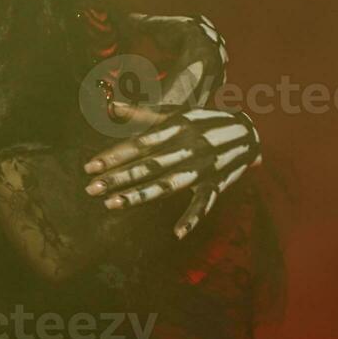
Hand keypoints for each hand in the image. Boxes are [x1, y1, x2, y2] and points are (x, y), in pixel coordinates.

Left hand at [84, 105, 259, 238]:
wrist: (248, 132)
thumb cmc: (202, 122)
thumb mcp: (175, 113)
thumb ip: (142, 112)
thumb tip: (109, 105)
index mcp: (175, 129)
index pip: (138, 144)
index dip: (114, 155)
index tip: (89, 167)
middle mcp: (187, 148)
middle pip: (148, 166)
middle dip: (118, 178)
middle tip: (90, 189)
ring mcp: (202, 168)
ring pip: (167, 185)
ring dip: (140, 196)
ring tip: (112, 205)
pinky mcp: (217, 185)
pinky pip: (204, 204)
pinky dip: (193, 218)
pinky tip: (177, 233)